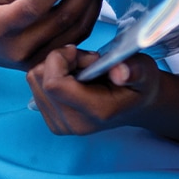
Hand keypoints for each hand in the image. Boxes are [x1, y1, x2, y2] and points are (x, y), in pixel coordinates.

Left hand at [27, 44, 161, 135]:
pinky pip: (35, 88)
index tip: (81, 52)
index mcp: (95, 111)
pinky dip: (51, 76)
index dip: (61, 59)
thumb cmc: (139, 83)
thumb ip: (134, 70)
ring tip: (80, 69)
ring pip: (34, 82)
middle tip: (84, 61)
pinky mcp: (54, 122)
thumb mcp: (144, 71)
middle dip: (59, 61)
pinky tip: (73, 78)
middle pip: (40, 80)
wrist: (138, 104)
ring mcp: (62, 126)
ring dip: (55, 68)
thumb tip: (120, 72)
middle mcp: (74, 124)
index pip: (53, 84)